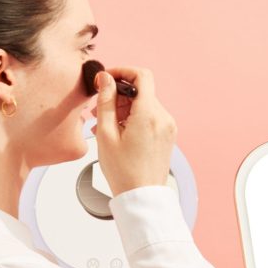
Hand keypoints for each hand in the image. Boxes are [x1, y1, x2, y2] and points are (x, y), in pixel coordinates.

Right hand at [92, 67, 176, 196]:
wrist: (142, 196)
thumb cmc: (123, 171)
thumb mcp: (106, 133)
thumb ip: (106, 101)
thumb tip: (106, 78)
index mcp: (149, 115)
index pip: (142, 76)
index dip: (123, 71)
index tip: (107, 78)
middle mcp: (164, 118)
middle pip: (142, 91)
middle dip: (119, 94)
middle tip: (98, 108)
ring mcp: (168, 127)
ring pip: (145, 104)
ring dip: (124, 108)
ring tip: (104, 124)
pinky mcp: (168, 135)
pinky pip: (150, 117)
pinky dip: (134, 118)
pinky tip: (117, 131)